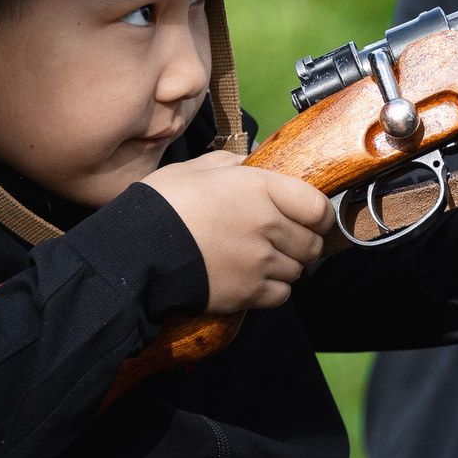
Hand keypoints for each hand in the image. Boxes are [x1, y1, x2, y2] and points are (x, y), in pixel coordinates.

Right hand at [142, 152, 333, 313]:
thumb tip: (247, 162)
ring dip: (285, 266)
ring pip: (297, 270)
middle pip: (312, 243)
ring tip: (261, 259)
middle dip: (302, 242)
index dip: (320, 215)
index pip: (318, 207)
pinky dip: (273, 290)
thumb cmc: (163, 204)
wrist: (137, 251)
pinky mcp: (248, 292)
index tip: (313, 218)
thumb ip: (228, 164)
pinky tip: (254, 279)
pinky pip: (281, 295)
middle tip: (284, 240)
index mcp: (261, 188)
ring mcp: (261, 261)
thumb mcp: (194, 169)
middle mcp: (269, 225)